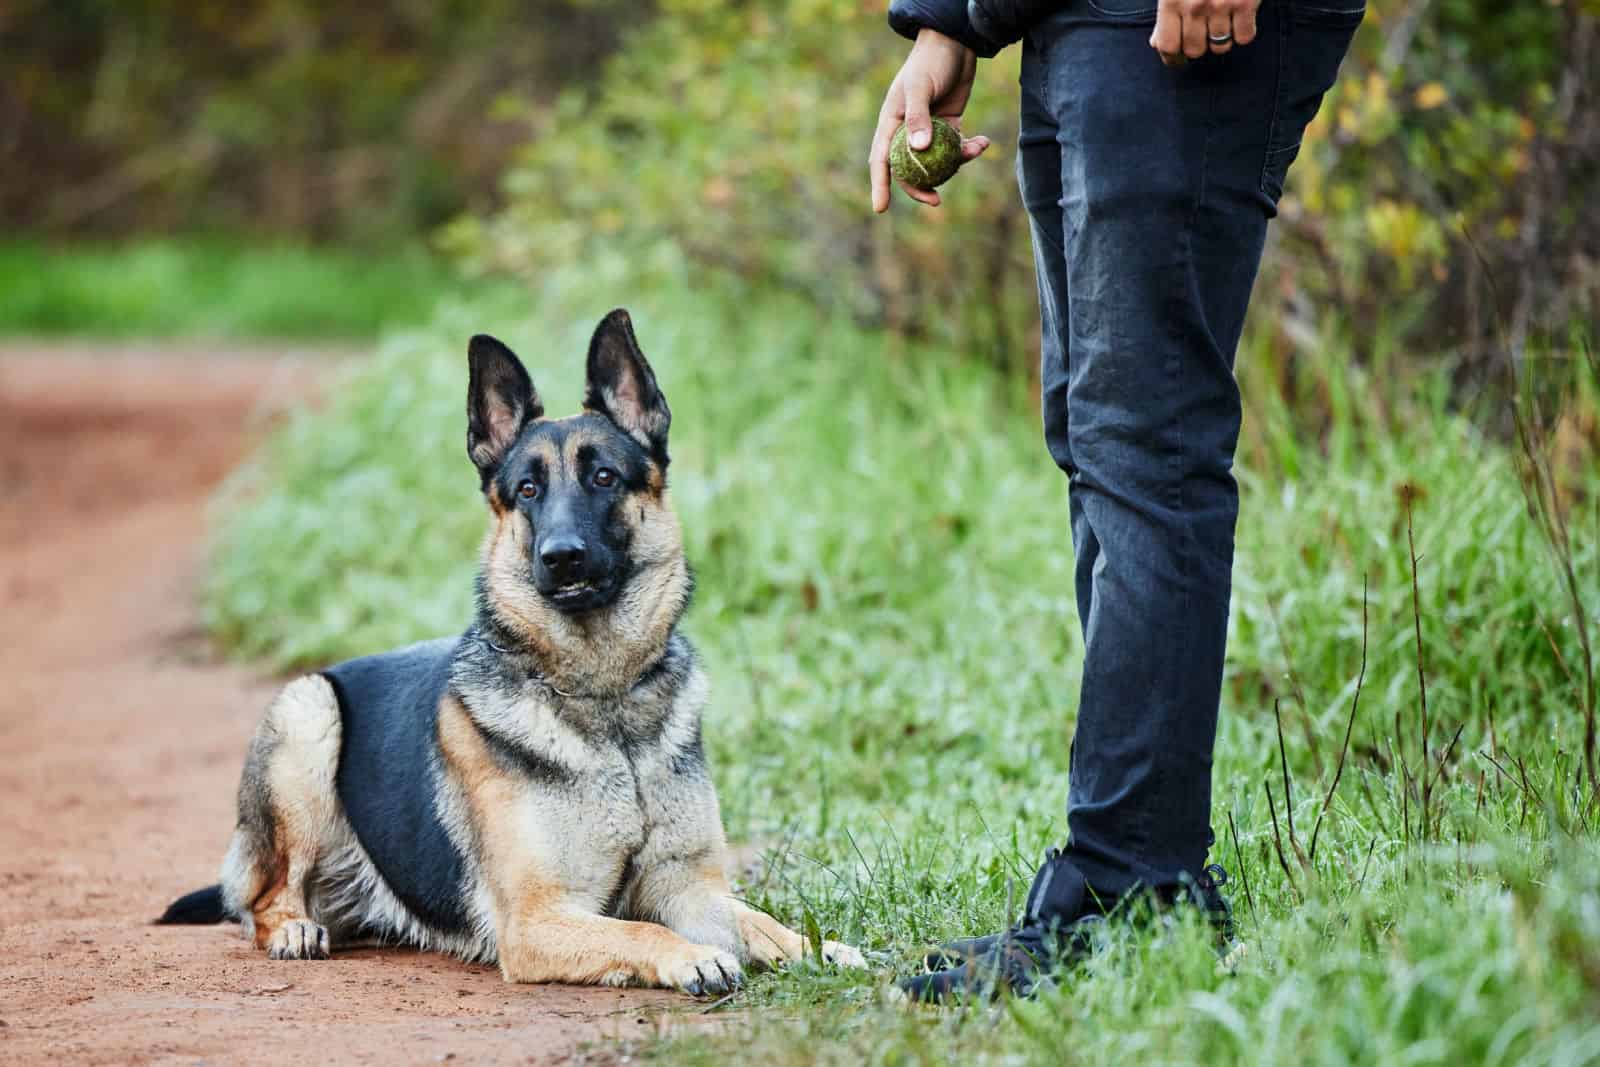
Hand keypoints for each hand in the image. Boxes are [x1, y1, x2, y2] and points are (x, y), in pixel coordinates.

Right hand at [869, 28, 990, 211]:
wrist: (955, 43)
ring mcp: (929, 131)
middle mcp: (908, 131)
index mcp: (891, 123)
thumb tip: (919, 150)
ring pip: (937, 162)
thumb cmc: (930, 61)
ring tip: (974, 150)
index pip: (881, 160)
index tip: (881, 209)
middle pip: (909, 169)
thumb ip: (918, 117)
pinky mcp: (950, 126)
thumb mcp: (920, 87)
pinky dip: (970, 148)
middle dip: (921, 188)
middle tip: (935, 201)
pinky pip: (957, 147)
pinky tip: (983, 141)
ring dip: (955, 165)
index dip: (880, 185)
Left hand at [1150, 0, 1260, 66]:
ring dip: (1221, 40)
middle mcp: (1194, 5)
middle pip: (1193, 51)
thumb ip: (1166, 13)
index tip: (1178, 60)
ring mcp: (1221, 5)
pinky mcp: (1245, 3)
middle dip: (1198, 46)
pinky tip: (1240, 19)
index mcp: (1171, 0)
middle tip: (1203, 34)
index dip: (1172, 58)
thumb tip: (1157, 44)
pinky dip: (1243, 32)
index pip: (1167, 46)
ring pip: (1220, 47)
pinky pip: (1244, 37)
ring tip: (1222, 22)